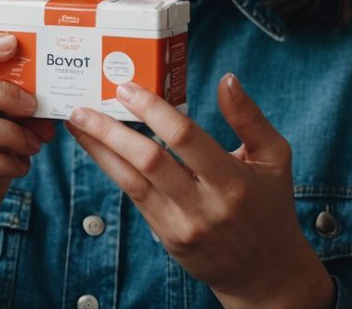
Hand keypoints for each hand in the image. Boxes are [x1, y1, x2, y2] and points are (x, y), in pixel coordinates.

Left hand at [64, 74, 333, 308]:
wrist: (264, 272)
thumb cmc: (269, 205)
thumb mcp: (274, 156)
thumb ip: (249, 117)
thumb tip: (226, 79)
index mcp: (232, 180)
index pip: (186, 138)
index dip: (153, 110)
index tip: (128, 87)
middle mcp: (204, 205)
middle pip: (149, 161)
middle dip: (112, 130)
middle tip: (86, 105)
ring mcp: (182, 225)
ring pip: (132, 182)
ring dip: (100, 150)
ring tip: (78, 124)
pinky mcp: (168, 237)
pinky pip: (135, 197)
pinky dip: (113, 169)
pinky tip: (97, 148)